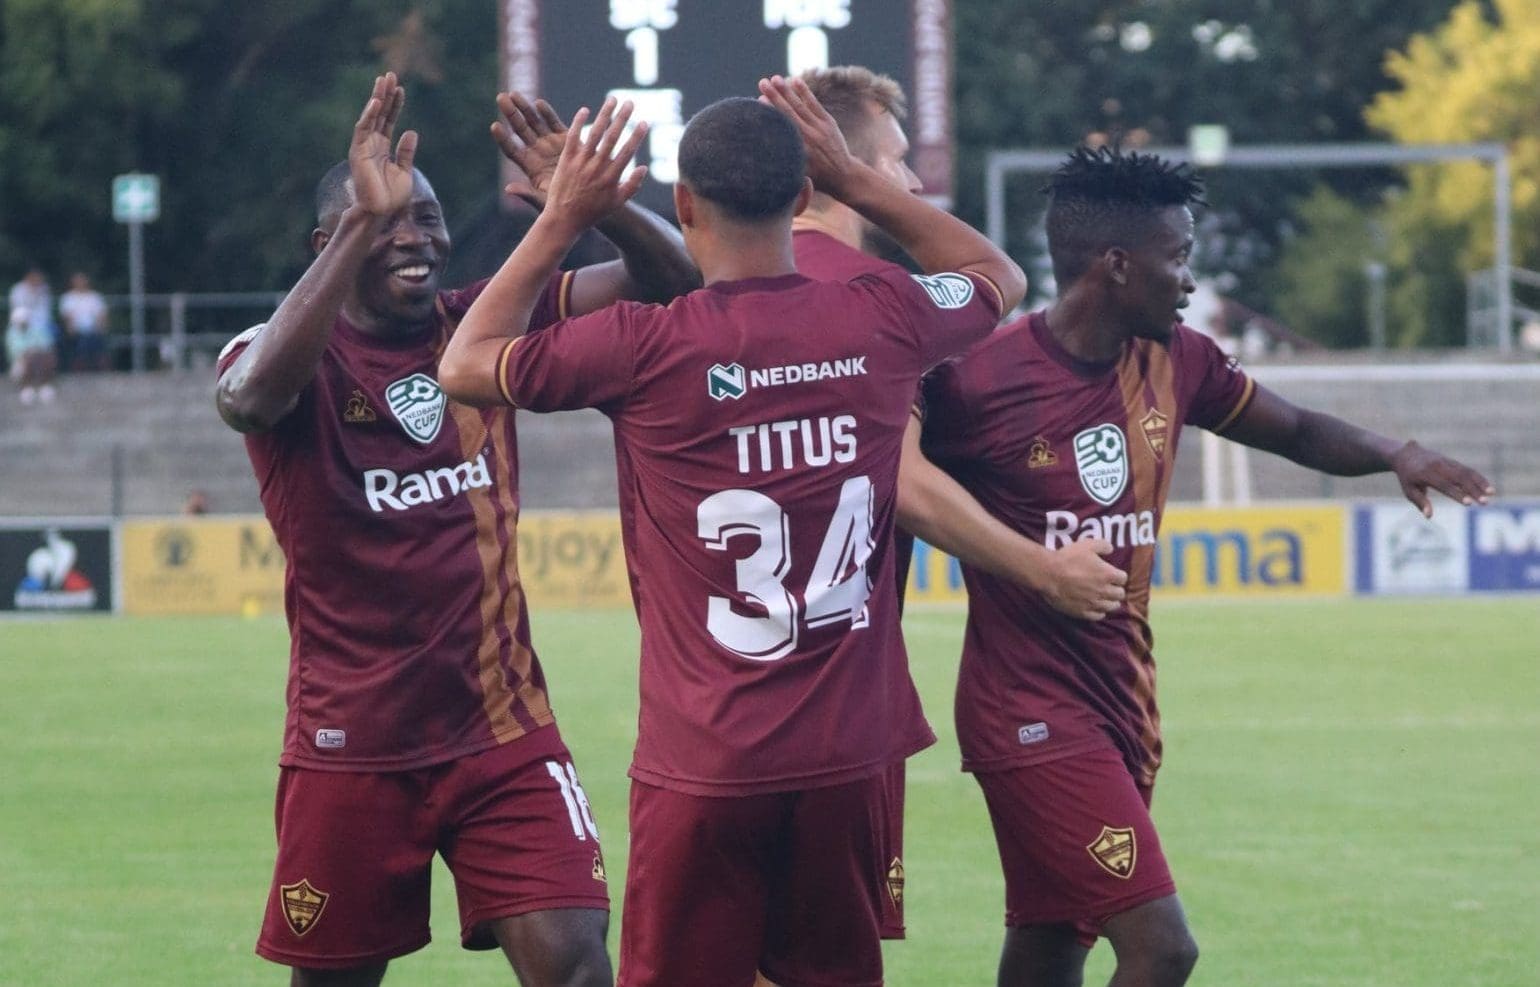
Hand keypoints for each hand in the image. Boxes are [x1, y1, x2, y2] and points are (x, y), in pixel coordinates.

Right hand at [349, 72, 417, 216]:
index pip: (389, 120)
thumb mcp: (405, 172)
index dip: (395, 104)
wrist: (379, 212)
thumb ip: (406, 152)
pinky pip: (363, 128)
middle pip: (379, 113)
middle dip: (385, 94)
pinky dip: (370, 114)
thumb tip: (411, 131)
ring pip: (371, 116)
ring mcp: (364, 146)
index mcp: (383, 148)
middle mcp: (372, 144)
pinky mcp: (358, 151)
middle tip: (390, 74)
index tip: (401, 88)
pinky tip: (376, 100)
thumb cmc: (391, 197)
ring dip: (377, 97)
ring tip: (383, 80)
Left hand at [491, 90, 568, 202]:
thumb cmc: (565, 205)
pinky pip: (554, 123)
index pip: (512, 150)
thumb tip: (508, 189)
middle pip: (520, 130)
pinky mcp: (566, 138)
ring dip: (525, 108)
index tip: (495, 125)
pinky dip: (547, 113)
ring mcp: (550, 144)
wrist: (590, 197)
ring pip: (535, 122)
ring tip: (514, 94)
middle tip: (501, 98)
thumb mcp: (545, 201)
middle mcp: (538, 152)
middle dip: (511, 114)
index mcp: (530, 167)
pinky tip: (539, 103)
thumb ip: (527, 194)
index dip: (503, 138)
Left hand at [538, 97, 648, 234]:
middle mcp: (597, 168)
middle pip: (612, 137)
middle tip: (630, 102)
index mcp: (611, 178)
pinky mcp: (566, 160)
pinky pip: (573, 137)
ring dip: (604, 115)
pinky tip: (585, 110)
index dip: (637, 135)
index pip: (628, 152)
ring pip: (594, 133)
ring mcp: (581, 162)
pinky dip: (578, 123)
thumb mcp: (616, 204)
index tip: (644, 122)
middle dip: (622, 118)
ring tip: (612, 100)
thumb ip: (632, 186)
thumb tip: (644, 168)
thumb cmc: (592, 213)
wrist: (564, 219)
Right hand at [757, 74, 858, 197]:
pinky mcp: (828, 123)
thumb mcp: (797, 175)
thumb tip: (761, 155)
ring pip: (800, 106)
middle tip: (761, 82)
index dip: (770, 114)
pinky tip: (795, 81)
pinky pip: (814, 105)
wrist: (843, 175)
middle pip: (788, 113)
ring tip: (774, 78)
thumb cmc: (815, 178)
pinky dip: (805, 93)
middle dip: (774, 97)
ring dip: (787, 91)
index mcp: (799, 152)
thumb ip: (783, 164)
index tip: (758, 102)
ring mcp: (820, 129)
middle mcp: (809, 138)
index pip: (781, 129)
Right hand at [1037, 539, 1126, 620]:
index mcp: (1108, 574)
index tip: (1112, 574)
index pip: (1123, 578)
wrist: (1049, 574)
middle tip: (1110, 586)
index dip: (1118, 575)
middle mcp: (1104, 591)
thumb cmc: (1068, 558)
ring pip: (1111, 607)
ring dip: (1111, 601)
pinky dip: (1099, 612)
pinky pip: (1098, 616)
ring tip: (1105, 598)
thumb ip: (1103, 545)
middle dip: (1116, 589)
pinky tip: (1095, 607)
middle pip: (1120, 594)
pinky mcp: (1083, 612)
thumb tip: (1111, 549)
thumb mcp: (1087, 545)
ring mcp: (1093, 603)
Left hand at [1390, 440, 1494, 516]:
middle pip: (1458, 478)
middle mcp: (1438, 466)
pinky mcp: (1452, 462)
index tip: (1469, 503)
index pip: (1444, 485)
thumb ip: (1420, 502)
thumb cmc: (1407, 477)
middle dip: (1473, 490)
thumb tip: (1429, 516)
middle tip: (1485, 503)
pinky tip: (1488, 488)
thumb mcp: (1409, 490)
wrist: (1406, 455)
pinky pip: (1467, 469)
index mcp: (1425, 474)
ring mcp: (1447, 462)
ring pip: (1466, 472)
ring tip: (1492, 495)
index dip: (1457, 494)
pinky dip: (1479, 478)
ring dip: (1480, 483)